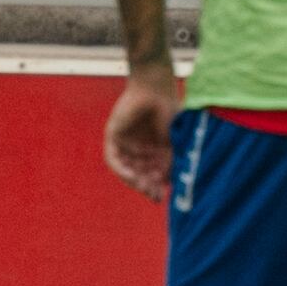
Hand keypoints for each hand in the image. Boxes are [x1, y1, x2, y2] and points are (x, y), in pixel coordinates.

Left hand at [101, 71, 179, 202]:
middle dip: (147, 186)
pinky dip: (122, 170)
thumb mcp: (173, 143)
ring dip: (135, 181)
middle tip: (154, 196)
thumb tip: (167, 186)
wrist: (157, 88)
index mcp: (154, 148)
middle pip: (139, 174)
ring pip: (126, 169)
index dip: (156, 186)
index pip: (152, 173)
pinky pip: (113, 159)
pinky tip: (132, 177)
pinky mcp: (113, 136)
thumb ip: (169, 163)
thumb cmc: (170, 110)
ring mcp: (125, 142)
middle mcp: (138, 147)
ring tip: (145, 188)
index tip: (162, 197)